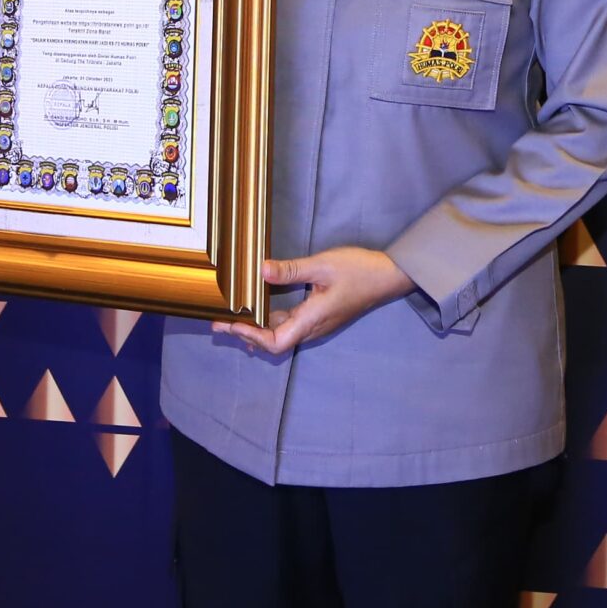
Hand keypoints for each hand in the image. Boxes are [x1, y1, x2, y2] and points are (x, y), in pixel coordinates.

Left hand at [212, 248, 415, 355]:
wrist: (388, 276)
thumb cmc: (358, 270)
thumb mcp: (323, 265)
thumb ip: (291, 270)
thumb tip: (260, 270)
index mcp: (313, 319)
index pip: (276, 342)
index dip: (252, 336)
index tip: (231, 324)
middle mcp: (313, 327)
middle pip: (274, 340)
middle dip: (245, 333)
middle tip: (218, 322)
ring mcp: (317, 323)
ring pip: (282, 332)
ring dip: (257, 327)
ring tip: (232, 317)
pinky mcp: (320, 315)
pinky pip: (291, 323)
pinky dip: (271, 319)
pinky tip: (259, 307)